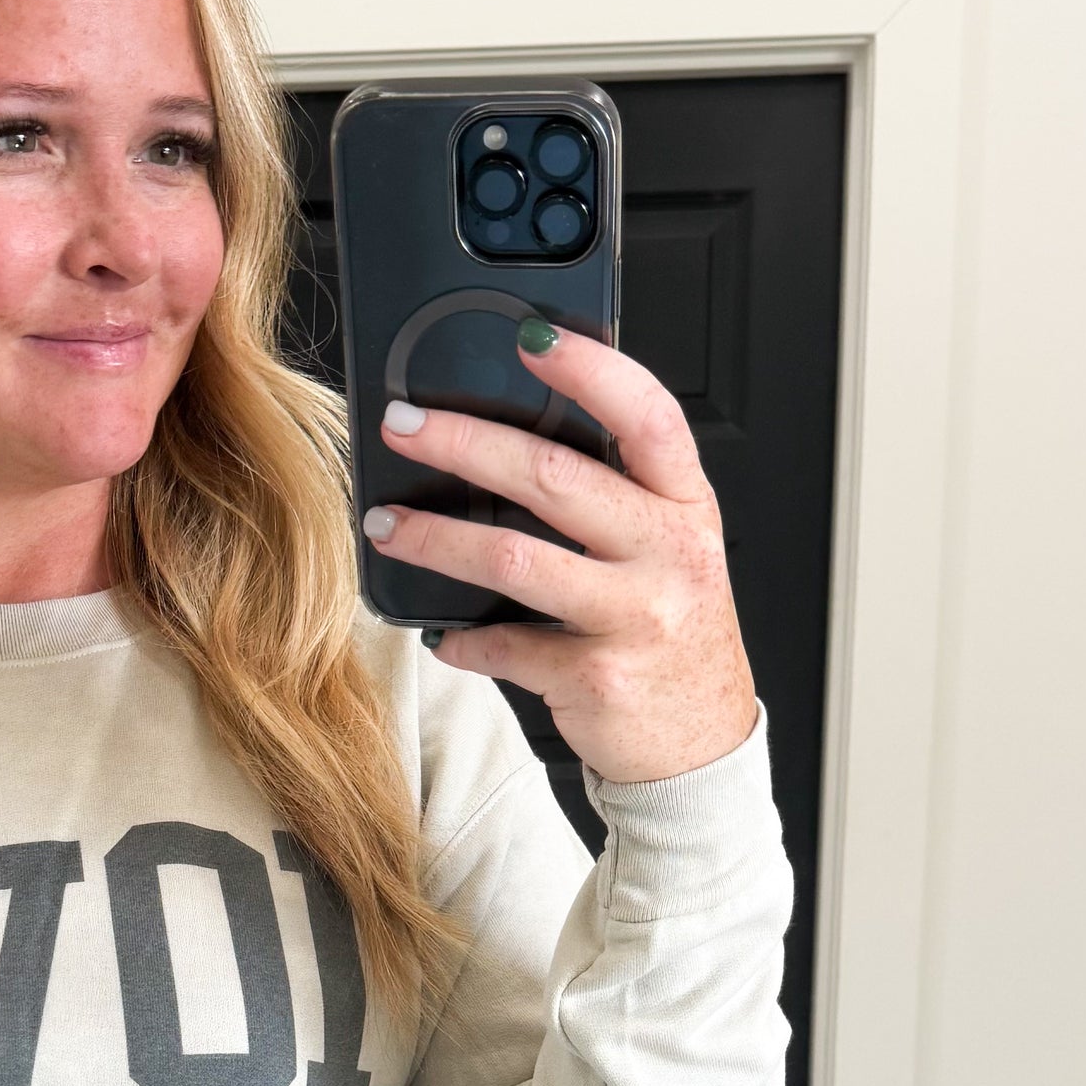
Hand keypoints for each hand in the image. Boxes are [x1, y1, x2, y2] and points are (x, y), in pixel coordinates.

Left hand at [364, 327, 756, 783]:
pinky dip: (461, 640)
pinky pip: (505, 646)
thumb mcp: (669, 550)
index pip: (648, 417)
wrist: (699, 748)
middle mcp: (667, 554)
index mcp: (684, 507)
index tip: (531, 337)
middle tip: (404, 426)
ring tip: (386, 524)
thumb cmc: (673, 637)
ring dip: (434, 539)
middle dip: (465, 442)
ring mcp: (634, 618)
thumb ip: (617, 496)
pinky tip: (441, 633)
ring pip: (514, 559)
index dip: (591, 371)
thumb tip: (513, 436)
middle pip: (555, 478)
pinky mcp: (595, 678)